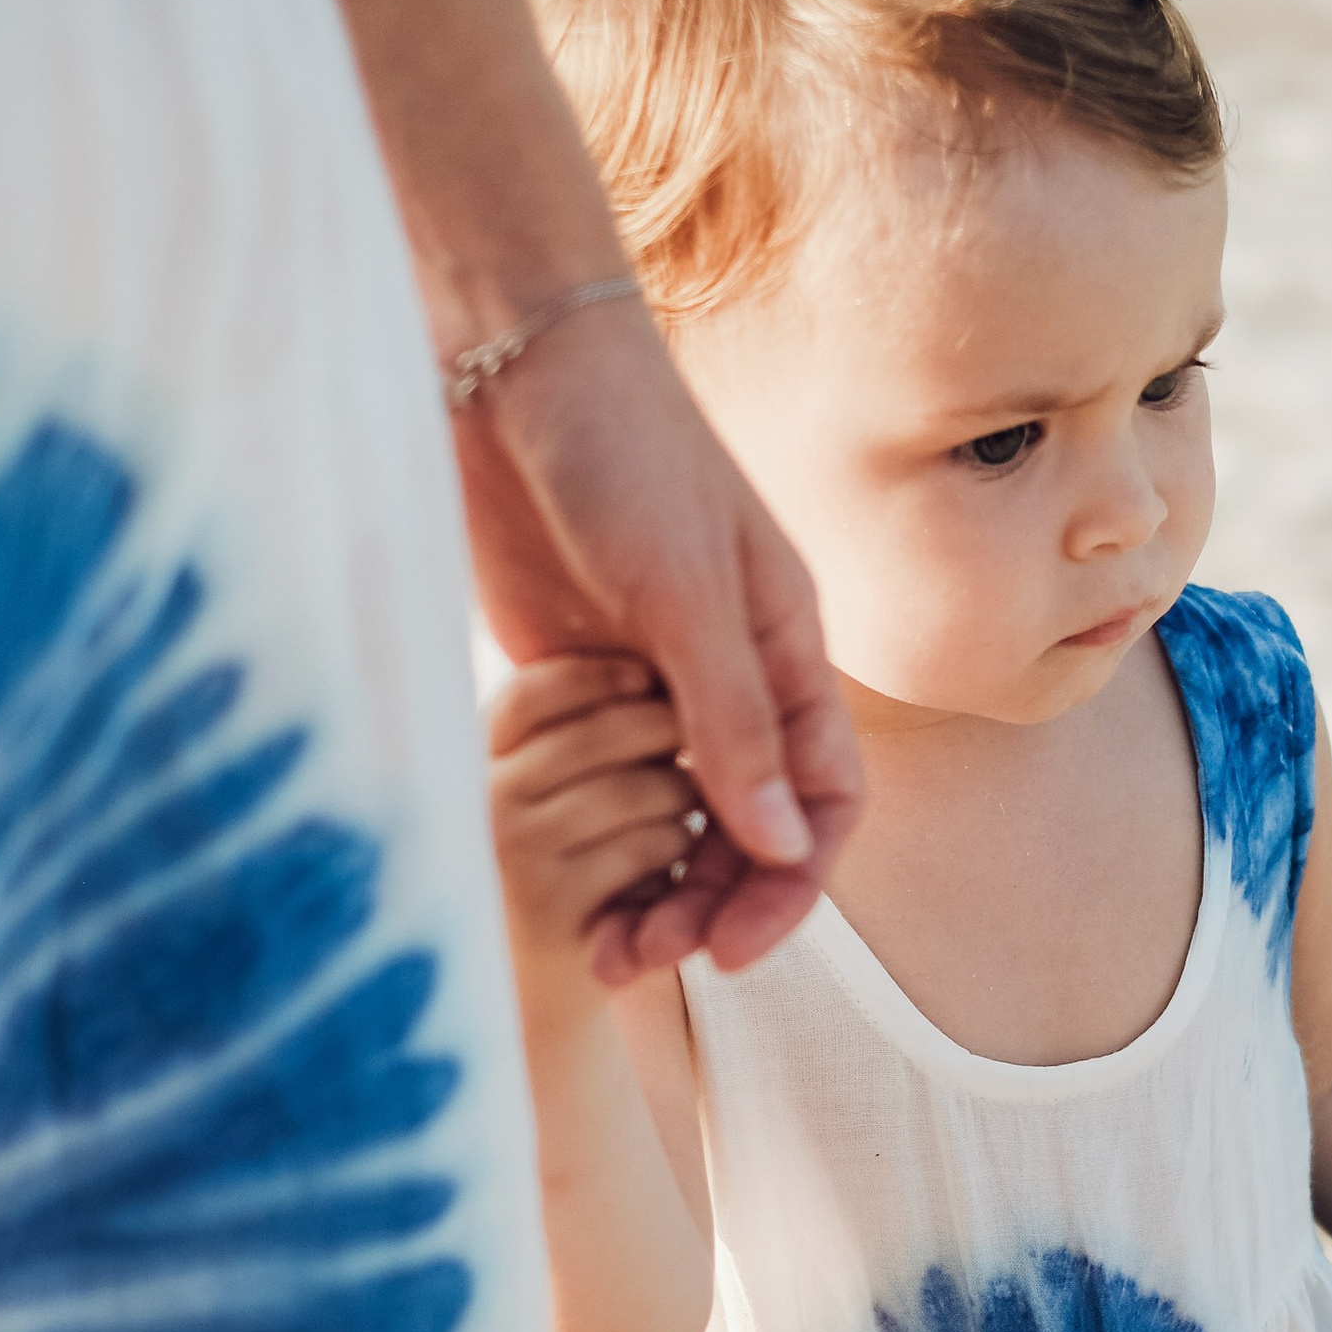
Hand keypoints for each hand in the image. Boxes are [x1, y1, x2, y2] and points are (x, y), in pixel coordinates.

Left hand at [456, 300, 862, 981]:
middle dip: (707, 909)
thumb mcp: (685, 589)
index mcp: (788, 654)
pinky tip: (556, 888)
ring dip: (648, 892)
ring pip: (671, 824)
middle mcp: (731, 681)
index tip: (730, 955)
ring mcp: (652, 686)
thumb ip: (731, 720)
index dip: (787, 890)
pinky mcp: (575, 681)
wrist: (511, 367)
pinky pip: (599, 790)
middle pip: (747, 833)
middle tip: (640, 964)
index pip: (820, 804)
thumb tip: (781, 849)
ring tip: (598, 951)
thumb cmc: (621, 450)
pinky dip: (590, 848)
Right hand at [487, 653, 704, 1002]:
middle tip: (688, 761)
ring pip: (647, 787)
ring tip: (674, 822)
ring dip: (684, 802)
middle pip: (608, 730)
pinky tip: (667, 873)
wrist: (533, 998)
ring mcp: (514, 851)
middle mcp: (483, 795)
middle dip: (670, 737)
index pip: (538, 689)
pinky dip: (682, 855)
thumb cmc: (560, 875)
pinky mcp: (555, 904)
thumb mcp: (553, 794)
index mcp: (475, 757)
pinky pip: (658, 848)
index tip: (651, 675)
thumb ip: (580, 732)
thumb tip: (654, 656)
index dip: (603, 674)